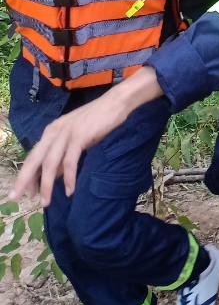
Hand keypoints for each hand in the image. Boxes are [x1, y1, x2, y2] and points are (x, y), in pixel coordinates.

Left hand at [11, 97, 127, 206]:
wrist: (115, 103)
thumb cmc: (96, 121)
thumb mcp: (75, 139)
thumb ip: (63, 155)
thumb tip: (55, 175)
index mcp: (51, 132)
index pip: (33, 156)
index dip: (25, 175)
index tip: (22, 193)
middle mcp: (54, 132)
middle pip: (35, 160)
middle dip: (25, 180)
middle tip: (17, 198)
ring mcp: (66, 133)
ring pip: (51, 163)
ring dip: (47, 185)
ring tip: (46, 202)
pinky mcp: (79, 136)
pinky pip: (70, 161)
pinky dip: (69, 178)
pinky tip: (70, 190)